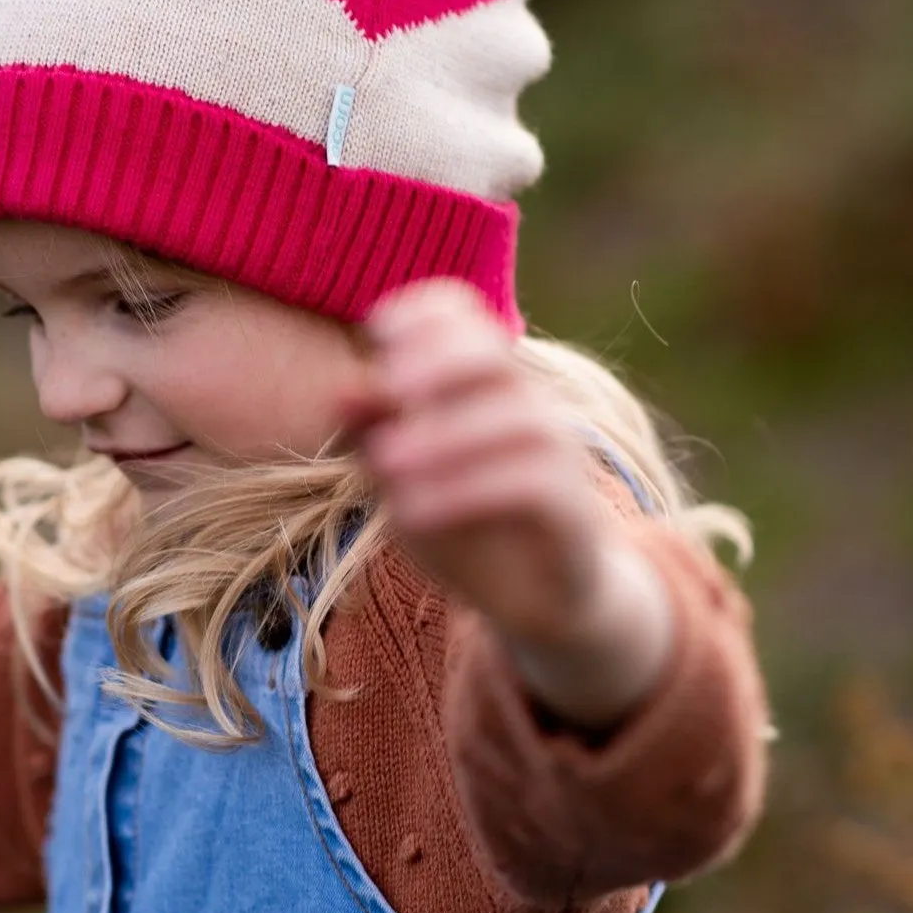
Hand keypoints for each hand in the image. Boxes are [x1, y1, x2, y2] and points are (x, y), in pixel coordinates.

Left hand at [338, 279, 672, 728]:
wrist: (540, 601)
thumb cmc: (466, 525)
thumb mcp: (405, 482)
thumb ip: (376, 438)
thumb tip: (340, 392)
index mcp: (484, 388)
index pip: (466, 316)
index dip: (423, 311)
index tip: (377, 331)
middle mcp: (528, 409)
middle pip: (496, 355)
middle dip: (440, 360)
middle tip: (391, 388)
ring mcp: (559, 458)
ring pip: (520, 419)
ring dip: (445, 435)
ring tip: (386, 464)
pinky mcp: (573, 514)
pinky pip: (533, 485)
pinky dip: (466, 490)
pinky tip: (413, 510)